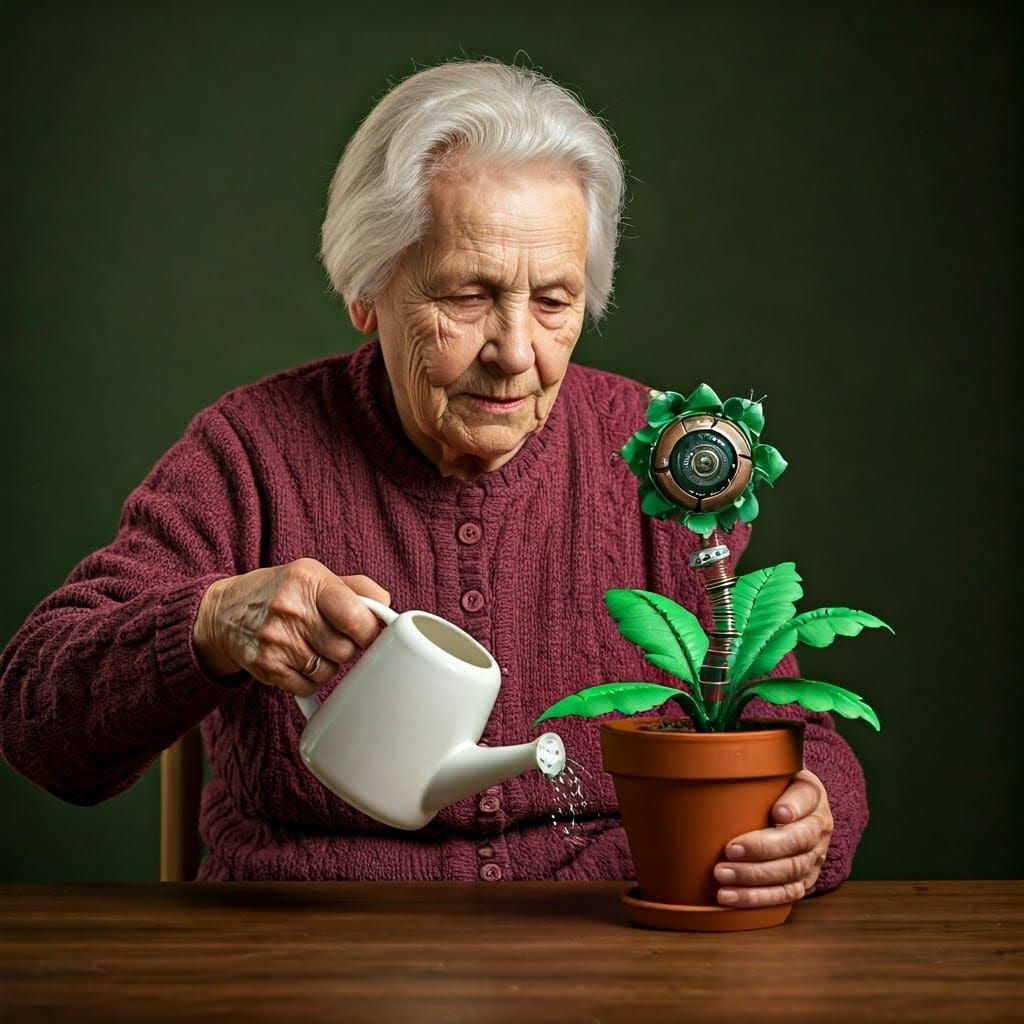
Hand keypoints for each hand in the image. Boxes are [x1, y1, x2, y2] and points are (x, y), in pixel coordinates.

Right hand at [193, 558, 390, 694]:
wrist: (224, 612)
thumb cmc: (282, 592)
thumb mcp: (316, 575)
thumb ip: (358, 588)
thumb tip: (387, 608)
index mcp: (308, 581)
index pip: (355, 616)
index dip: (370, 630)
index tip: (368, 632)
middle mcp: (290, 610)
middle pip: (346, 650)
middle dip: (348, 647)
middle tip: (334, 636)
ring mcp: (276, 641)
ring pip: (330, 671)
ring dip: (329, 663)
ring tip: (311, 644)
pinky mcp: (266, 667)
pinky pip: (309, 686)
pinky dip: (310, 678)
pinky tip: (298, 659)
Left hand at [713, 768, 832, 907]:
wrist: (796, 807)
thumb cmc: (774, 784)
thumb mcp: (772, 765)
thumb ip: (754, 758)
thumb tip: (720, 742)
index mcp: (811, 793)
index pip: (807, 798)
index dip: (794, 807)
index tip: (777, 813)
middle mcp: (819, 827)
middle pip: (797, 843)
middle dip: (762, 850)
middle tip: (729, 851)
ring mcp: (814, 856)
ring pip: (791, 873)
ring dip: (755, 879)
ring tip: (723, 878)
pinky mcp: (804, 879)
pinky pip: (787, 895)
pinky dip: (758, 898)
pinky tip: (732, 898)